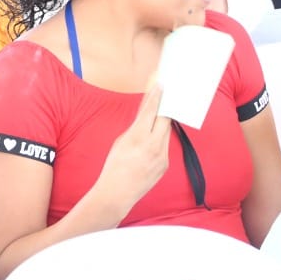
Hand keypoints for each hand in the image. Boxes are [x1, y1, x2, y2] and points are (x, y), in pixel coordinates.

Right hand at [94, 84, 170, 216]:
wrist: (118, 193)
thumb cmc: (114, 165)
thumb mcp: (121, 140)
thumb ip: (136, 125)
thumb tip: (145, 111)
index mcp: (138, 138)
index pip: (151, 111)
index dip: (156, 97)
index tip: (161, 86)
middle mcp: (153, 146)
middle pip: (164, 120)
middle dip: (163, 108)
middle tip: (165, 97)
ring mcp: (162, 157)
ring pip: (166, 133)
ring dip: (161, 124)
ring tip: (158, 116)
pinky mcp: (165, 165)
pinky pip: (164, 146)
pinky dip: (159, 140)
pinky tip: (152, 140)